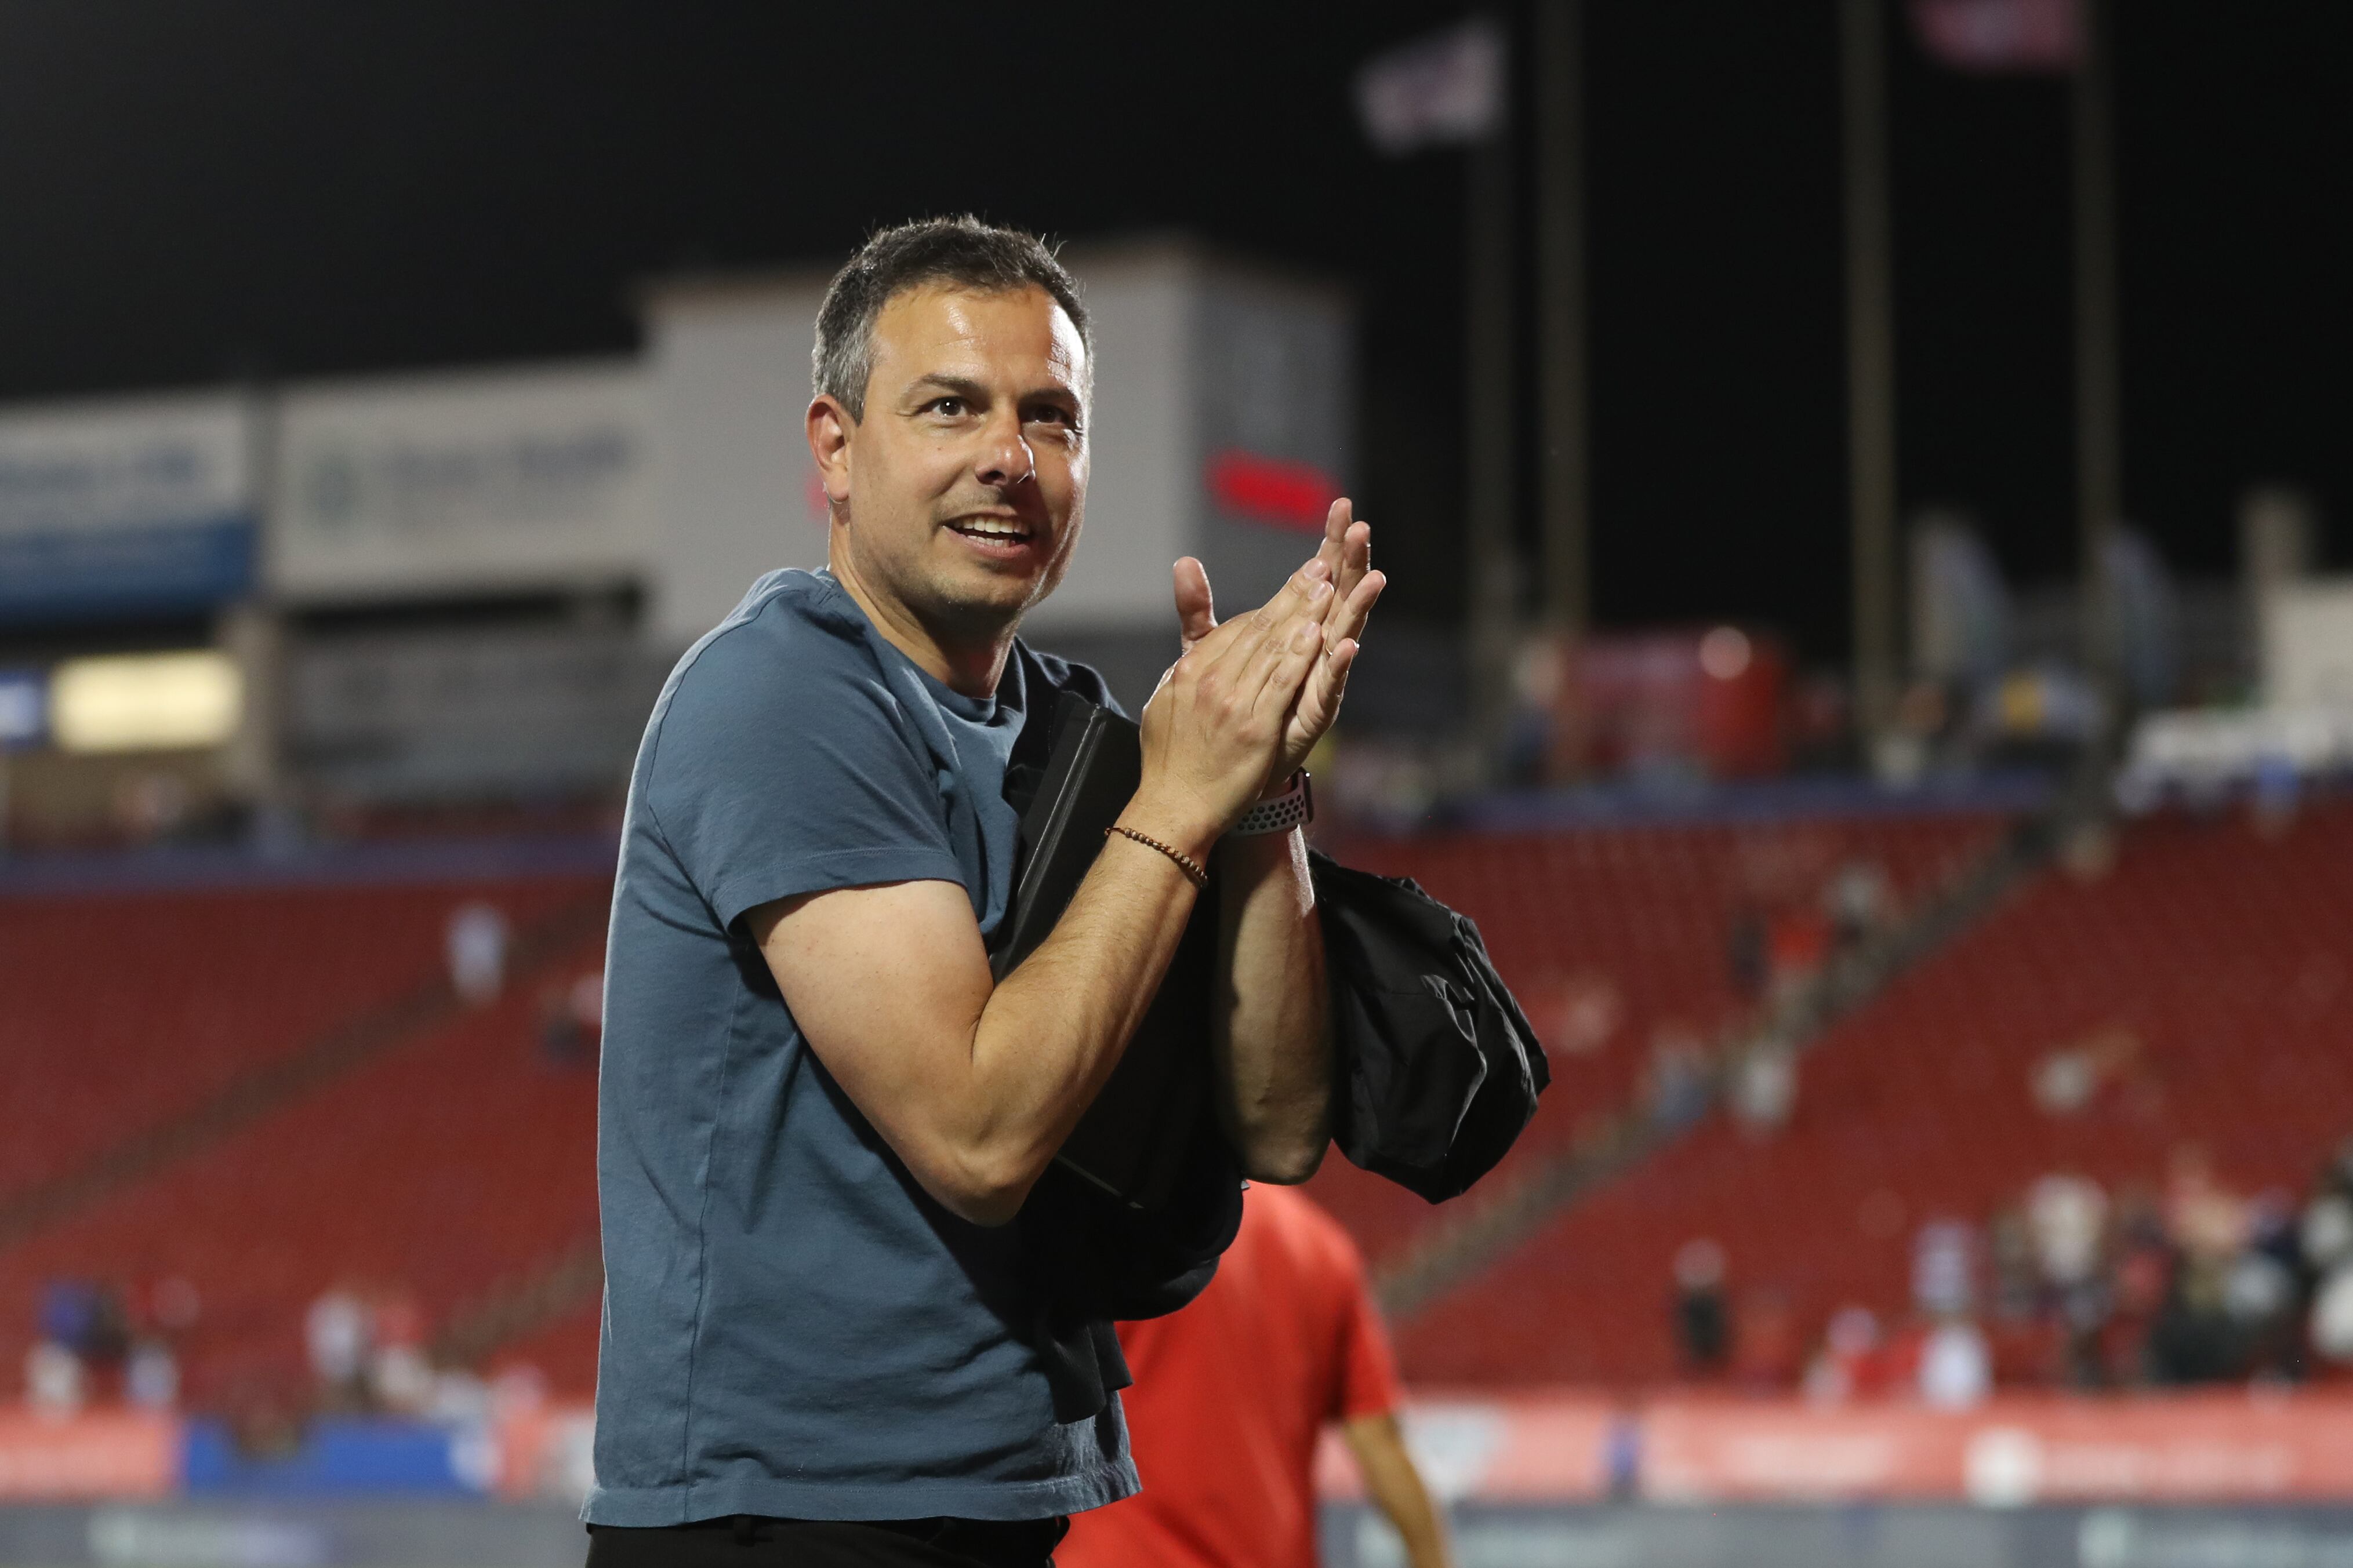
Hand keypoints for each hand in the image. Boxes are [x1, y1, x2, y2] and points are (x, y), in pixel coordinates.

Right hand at [1130, 558, 1334, 856]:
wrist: (1173, 806)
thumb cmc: (1172, 755)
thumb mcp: (1167, 692)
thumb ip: (1186, 643)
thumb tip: (1185, 589)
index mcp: (1191, 670)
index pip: (1238, 629)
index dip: (1274, 602)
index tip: (1300, 579)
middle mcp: (1210, 681)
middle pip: (1259, 629)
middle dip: (1293, 595)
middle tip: (1321, 566)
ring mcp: (1233, 704)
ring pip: (1273, 650)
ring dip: (1302, 615)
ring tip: (1327, 587)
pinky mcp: (1254, 729)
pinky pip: (1280, 685)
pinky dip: (1299, 658)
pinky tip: (1319, 634)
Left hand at [1173, 498, 1384, 786]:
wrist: (1221, 774)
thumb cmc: (1224, 712)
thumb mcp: (1207, 654)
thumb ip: (1199, 611)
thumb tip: (1183, 562)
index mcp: (1293, 634)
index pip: (1315, 578)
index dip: (1328, 544)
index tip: (1340, 507)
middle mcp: (1312, 653)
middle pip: (1337, 597)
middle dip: (1350, 562)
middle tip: (1360, 525)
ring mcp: (1316, 682)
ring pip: (1343, 635)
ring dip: (1358, 606)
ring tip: (1373, 575)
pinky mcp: (1313, 714)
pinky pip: (1329, 687)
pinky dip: (1337, 666)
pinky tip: (1347, 644)